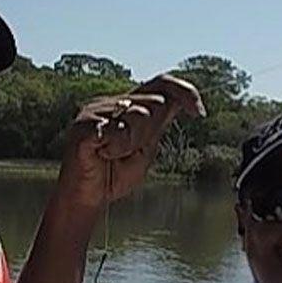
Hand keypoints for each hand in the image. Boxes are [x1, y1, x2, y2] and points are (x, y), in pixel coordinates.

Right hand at [55, 74, 204, 212]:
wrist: (86, 198)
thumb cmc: (113, 174)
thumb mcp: (146, 148)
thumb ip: (157, 124)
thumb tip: (173, 102)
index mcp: (128, 105)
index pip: (160, 84)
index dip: (184, 91)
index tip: (199, 112)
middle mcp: (111, 102)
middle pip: (153, 102)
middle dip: (151, 131)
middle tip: (129, 152)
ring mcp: (95, 112)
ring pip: (136, 113)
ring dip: (131, 142)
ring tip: (111, 155)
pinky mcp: (82, 127)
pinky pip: (113, 131)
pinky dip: (114, 148)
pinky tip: (102, 156)